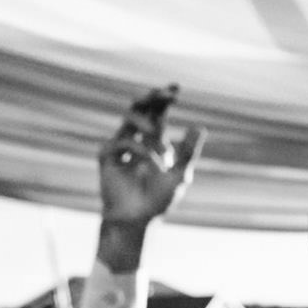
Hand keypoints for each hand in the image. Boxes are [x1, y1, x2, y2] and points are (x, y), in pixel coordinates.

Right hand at [97, 86, 203, 227]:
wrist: (138, 220)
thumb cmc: (158, 200)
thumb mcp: (179, 175)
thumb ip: (188, 152)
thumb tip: (200, 127)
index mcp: (154, 142)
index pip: (157, 114)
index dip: (164, 100)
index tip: (175, 88)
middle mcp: (137, 140)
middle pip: (140, 108)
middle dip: (151, 99)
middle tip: (164, 94)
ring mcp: (120, 147)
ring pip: (129, 119)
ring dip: (147, 126)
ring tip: (161, 142)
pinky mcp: (107, 156)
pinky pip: (123, 142)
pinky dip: (140, 151)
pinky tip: (151, 166)